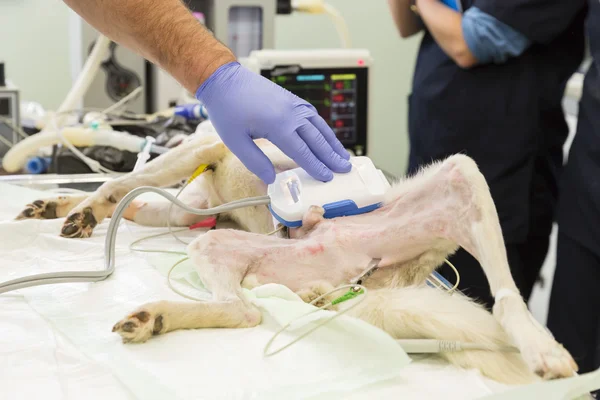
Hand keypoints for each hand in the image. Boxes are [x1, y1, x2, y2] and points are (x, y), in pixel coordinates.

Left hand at [195, 62, 351, 183]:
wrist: (224, 80)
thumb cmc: (227, 109)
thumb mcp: (234, 141)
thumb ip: (255, 161)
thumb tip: (271, 179)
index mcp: (278, 125)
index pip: (303, 152)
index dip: (316, 166)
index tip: (327, 177)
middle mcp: (291, 114)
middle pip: (317, 140)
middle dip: (332, 156)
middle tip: (345, 169)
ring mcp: (293, 104)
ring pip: (319, 126)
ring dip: (332, 142)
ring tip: (343, 156)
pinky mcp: (291, 99)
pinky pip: (313, 116)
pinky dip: (324, 129)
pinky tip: (327, 137)